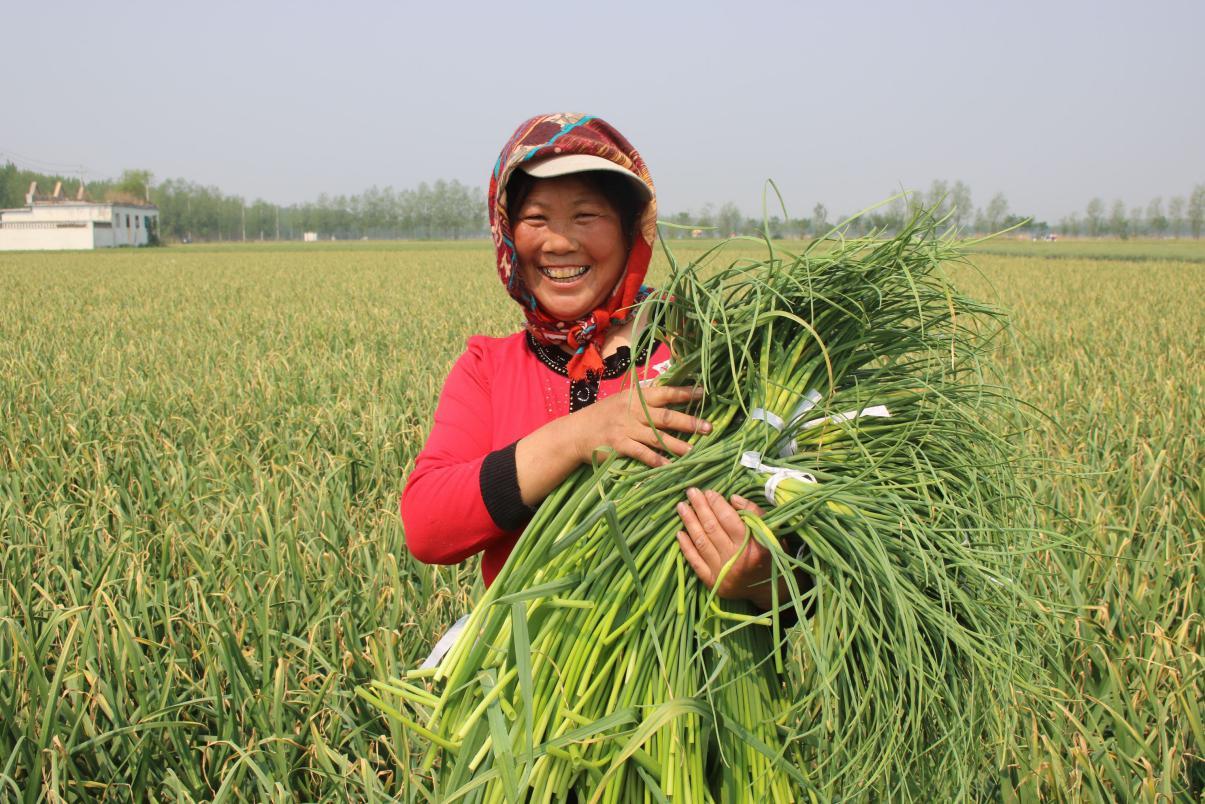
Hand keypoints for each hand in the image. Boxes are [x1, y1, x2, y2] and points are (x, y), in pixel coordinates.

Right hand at [570, 385, 710, 467]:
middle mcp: (633, 411)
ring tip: (695, 451)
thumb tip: (668, 387)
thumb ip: (644, 397)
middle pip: (665, 416)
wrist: (576, 432)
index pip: (665, 393)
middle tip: (708, 428)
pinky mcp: (619, 446)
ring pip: (657, 437)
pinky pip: (642, 454)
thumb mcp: (622, 400)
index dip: (684, 393)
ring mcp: (626, 429)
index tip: (703, 394)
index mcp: (636, 397)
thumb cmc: (603, 415)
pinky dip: (656, 460)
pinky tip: (669, 465)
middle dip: (688, 422)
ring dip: (677, 445)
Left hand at [676, 489, 781, 609]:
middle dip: (699, 507)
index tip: (708, 491)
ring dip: (689, 522)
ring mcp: (723, 573)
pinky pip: (695, 562)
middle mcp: (737, 560)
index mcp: (754, 546)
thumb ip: (754, 513)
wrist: (770, 589)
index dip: (716, 504)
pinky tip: (680, 533)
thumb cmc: (772, 554)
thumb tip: (732, 498)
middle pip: (712, 528)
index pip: (729, 519)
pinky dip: (686, 547)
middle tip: (691, 492)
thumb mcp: (772, 532)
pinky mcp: (713, 583)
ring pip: (701, 542)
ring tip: (681, 507)